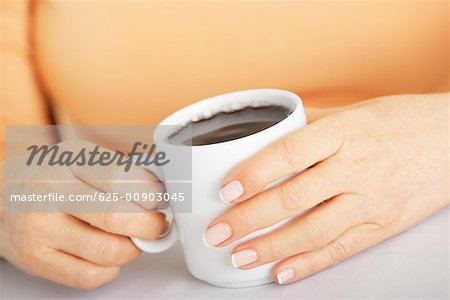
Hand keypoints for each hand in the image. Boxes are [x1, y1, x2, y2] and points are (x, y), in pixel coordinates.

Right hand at [0, 141, 165, 288]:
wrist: (0, 196)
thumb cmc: (50, 176)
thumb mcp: (79, 157)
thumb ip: (118, 171)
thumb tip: (162, 191)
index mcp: (67, 161)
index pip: (120, 178)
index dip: (151, 194)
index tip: (162, 201)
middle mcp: (50, 193)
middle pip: (117, 218)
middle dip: (150, 226)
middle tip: (157, 225)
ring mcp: (40, 229)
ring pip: (107, 251)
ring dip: (132, 249)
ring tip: (133, 240)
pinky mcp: (35, 260)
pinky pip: (88, 276)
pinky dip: (111, 269)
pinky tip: (110, 256)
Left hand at [204, 93, 448, 283]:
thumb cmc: (398, 122)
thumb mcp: (352, 112)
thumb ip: (308, 122)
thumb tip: (265, 128)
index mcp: (343, 133)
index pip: (290, 154)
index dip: (255, 174)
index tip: (227, 190)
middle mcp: (356, 168)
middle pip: (295, 199)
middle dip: (250, 219)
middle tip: (218, 232)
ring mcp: (371, 201)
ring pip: (314, 231)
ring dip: (272, 248)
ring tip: (240, 256)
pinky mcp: (382, 226)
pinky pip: (341, 249)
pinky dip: (308, 264)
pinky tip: (282, 271)